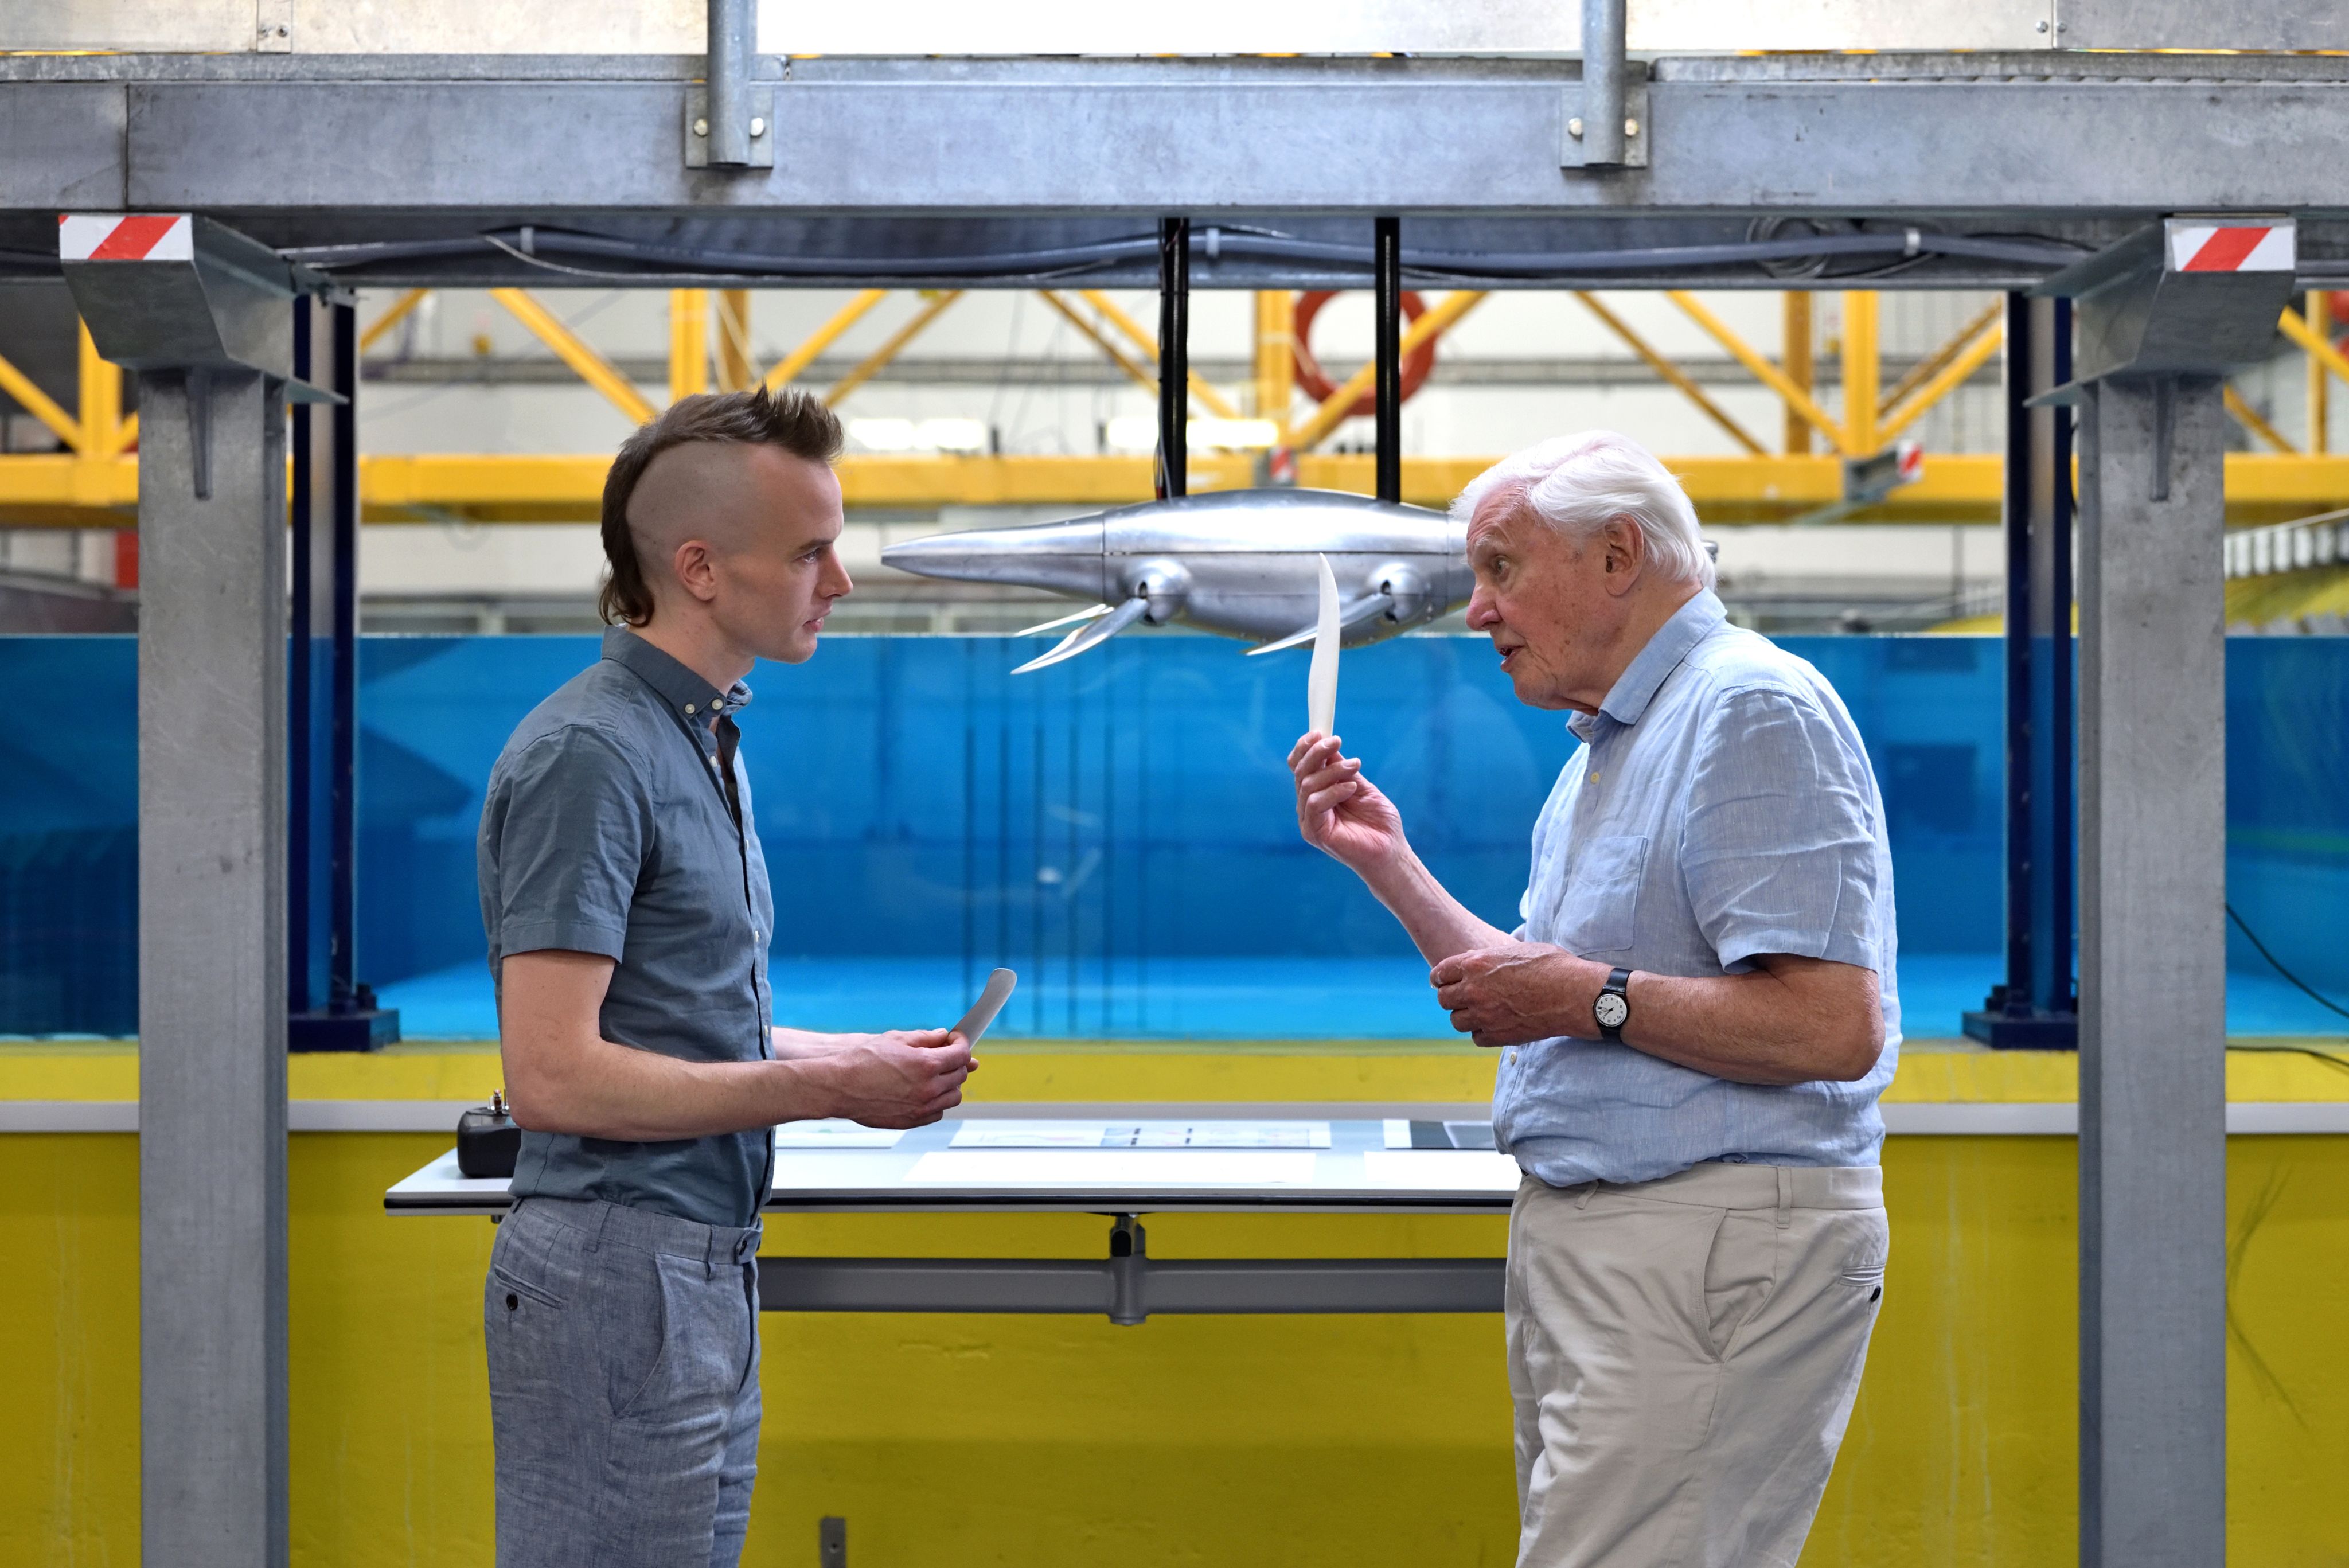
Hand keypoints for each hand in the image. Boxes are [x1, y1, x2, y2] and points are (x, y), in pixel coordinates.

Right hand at [819, 1029, 973, 1126]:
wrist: (837, 1085)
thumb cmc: (860, 1061)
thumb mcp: (895, 1040)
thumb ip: (924, 1038)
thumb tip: (941, 1036)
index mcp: (925, 1065)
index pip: (961, 1055)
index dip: (962, 1044)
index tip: (957, 1040)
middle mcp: (927, 1088)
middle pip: (960, 1075)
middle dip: (956, 1062)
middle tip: (945, 1055)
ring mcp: (920, 1108)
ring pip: (953, 1097)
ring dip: (950, 1084)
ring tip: (936, 1075)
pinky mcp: (911, 1121)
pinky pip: (937, 1113)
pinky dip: (937, 1102)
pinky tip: (925, 1092)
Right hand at [1288, 732, 1407, 874]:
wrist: (1390, 851)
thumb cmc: (1378, 822)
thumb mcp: (1361, 786)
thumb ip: (1343, 769)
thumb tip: (1329, 743)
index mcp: (1317, 794)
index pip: (1299, 767)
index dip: (1304, 748)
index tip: (1319, 731)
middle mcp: (1308, 807)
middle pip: (1300, 772)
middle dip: (1317, 752)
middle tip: (1337, 740)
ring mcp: (1308, 821)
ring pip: (1307, 784)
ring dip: (1332, 770)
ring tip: (1355, 767)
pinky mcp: (1314, 833)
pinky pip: (1314, 803)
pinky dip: (1333, 791)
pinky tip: (1352, 788)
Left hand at [1429, 943, 1596, 1047]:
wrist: (1575, 994)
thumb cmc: (1553, 966)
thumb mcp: (1517, 950)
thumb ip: (1490, 956)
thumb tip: (1473, 957)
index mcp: (1476, 963)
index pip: (1440, 973)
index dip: (1442, 978)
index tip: (1445, 982)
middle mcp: (1474, 990)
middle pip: (1443, 999)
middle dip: (1452, 998)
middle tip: (1464, 998)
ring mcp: (1484, 1015)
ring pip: (1456, 1021)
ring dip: (1465, 1017)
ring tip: (1480, 1012)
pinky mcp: (1497, 1035)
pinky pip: (1476, 1038)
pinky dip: (1482, 1033)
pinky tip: (1495, 1025)